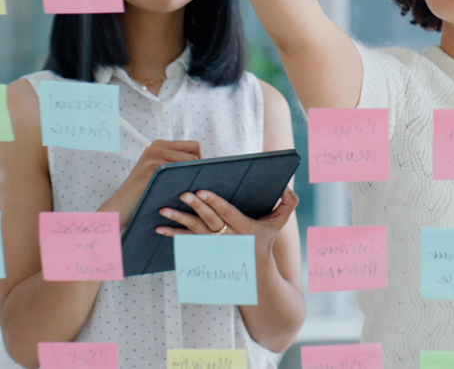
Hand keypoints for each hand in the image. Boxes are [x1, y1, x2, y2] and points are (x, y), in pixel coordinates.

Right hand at [98, 140, 200, 229]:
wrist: (119, 206)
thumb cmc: (143, 192)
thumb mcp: (157, 171)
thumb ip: (174, 161)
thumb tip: (204, 162)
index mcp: (159, 145)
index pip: (193, 146)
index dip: (199, 161)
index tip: (195, 175)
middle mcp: (156, 148)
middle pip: (194, 153)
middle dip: (197, 169)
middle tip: (192, 184)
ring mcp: (153, 158)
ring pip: (190, 163)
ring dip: (192, 177)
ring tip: (186, 190)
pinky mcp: (152, 170)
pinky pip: (181, 173)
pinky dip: (185, 183)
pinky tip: (180, 194)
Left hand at [155, 188, 299, 256]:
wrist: (254, 271)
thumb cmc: (267, 239)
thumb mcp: (281, 222)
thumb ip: (289, 203)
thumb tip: (286, 188)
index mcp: (245, 229)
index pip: (228, 214)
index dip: (215, 203)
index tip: (202, 191)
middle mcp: (228, 239)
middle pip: (209, 221)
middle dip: (195, 207)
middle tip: (183, 194)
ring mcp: (214, 246)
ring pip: (194, 232)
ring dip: (178, 221)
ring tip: (163, 211)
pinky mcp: (205, 249)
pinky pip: (187, 242)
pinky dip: (173, 235)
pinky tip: (159, 229)